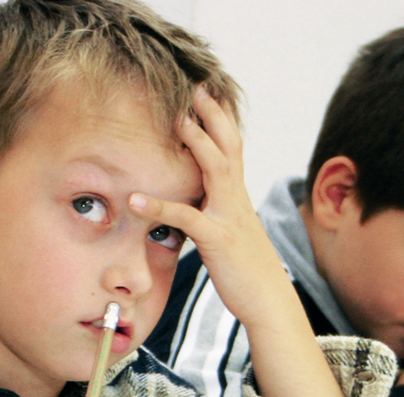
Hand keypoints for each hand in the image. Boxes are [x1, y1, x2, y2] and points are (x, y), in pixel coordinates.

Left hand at [126, 86, 288, 329]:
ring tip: (177, 120)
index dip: (220, 120)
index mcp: (238, 198)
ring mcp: (230, 218)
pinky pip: (187, 218)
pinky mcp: (218, 240)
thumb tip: (197, 206)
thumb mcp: (232, 235)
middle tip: (197, 87)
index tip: (207, 94)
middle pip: (228, 147)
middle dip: (213, 115)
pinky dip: (158, 207)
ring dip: (197, 143)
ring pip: (216, 169)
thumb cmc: (248, 272)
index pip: (232, 149)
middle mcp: (237, 201)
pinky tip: (134, 200)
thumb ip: (216, 215)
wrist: (269, 301)